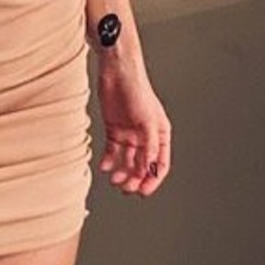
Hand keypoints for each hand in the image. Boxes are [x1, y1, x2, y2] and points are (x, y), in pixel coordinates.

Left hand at [96, 59, 171, 195]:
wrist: (117, 72)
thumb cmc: (137, 91)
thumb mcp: (147, 121)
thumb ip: (148, 146)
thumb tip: (146, 169)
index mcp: (160, 134)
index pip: (160, 164)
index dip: (153, 179)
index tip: (143, 191)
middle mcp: (146, 136)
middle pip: (142, 165)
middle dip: (135, 179)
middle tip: (126, 189)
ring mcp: (130, 134)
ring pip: (127, 161)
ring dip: (122, 172)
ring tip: (114, 180)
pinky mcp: (114, 129)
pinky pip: (112, 151)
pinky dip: (108, 160)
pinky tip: (104, 167)